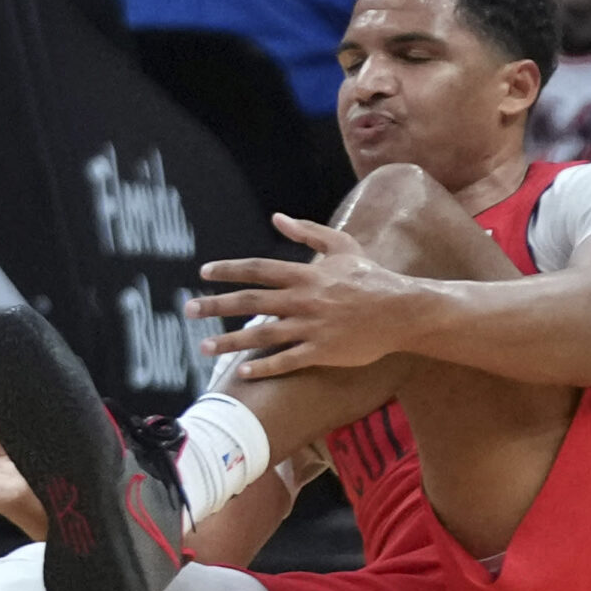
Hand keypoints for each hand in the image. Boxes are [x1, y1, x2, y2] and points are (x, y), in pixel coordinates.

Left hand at [186, 214, 430, 377]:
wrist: (401, 310)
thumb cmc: (372, 277)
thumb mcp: (342, 245)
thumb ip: (308, 232)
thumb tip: (277, 218)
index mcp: (306, 274)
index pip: (258, 269)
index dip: (229, 270)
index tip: (204, 273)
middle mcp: (303, 300)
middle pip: (251, 302)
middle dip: (216, 306)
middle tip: (189, 310)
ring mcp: (311, 328)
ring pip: (263, 335)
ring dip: (230, 342)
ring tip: (204, 347)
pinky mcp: (322, 351)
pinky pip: (287, 361)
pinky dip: (264, 367)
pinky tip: (243, 372)